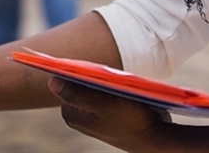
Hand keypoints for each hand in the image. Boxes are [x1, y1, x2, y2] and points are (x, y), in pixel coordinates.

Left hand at [49, 76, 170, 150]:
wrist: (157, 138)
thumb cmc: (132, 121)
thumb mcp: (103, 104)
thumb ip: (76, 93)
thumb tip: (51, 81)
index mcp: (70, 114)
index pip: (65, 81)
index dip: (78, 70)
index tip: (95, 70)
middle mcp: (77, 116)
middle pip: (78, 82)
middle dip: (92, 76)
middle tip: (110, 79)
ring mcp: (90, 115)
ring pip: (91, 85)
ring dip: (102, 80)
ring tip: (118, 85)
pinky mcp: (104, 113)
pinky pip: (102, 91)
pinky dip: (109, 86)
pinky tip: (122, 90)